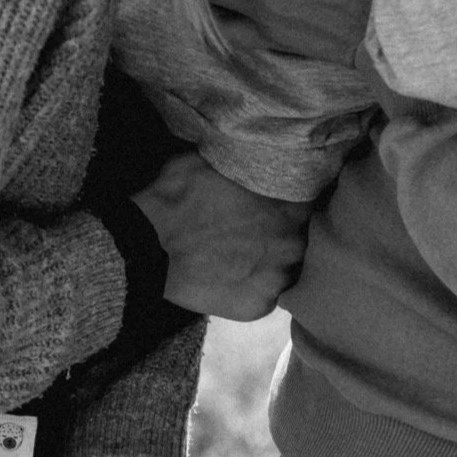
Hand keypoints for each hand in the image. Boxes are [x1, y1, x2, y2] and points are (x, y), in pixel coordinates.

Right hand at [132, 151, 310, 320]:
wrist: (146, 249)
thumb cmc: (176, 198)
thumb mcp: (211, 161)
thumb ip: (246, 163)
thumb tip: (255, 151)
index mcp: (290, 202)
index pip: (310, 201)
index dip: (292, 201)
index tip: (277, 201)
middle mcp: (293, 241)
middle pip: (301, 237)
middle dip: (283, 232)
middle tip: (255, 230)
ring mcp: (278, 277)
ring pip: (286, 267)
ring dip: (271, 261)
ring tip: (242, 255)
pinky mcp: (261, 305)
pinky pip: (267, 294)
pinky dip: (253, 287)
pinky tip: (231, 276)